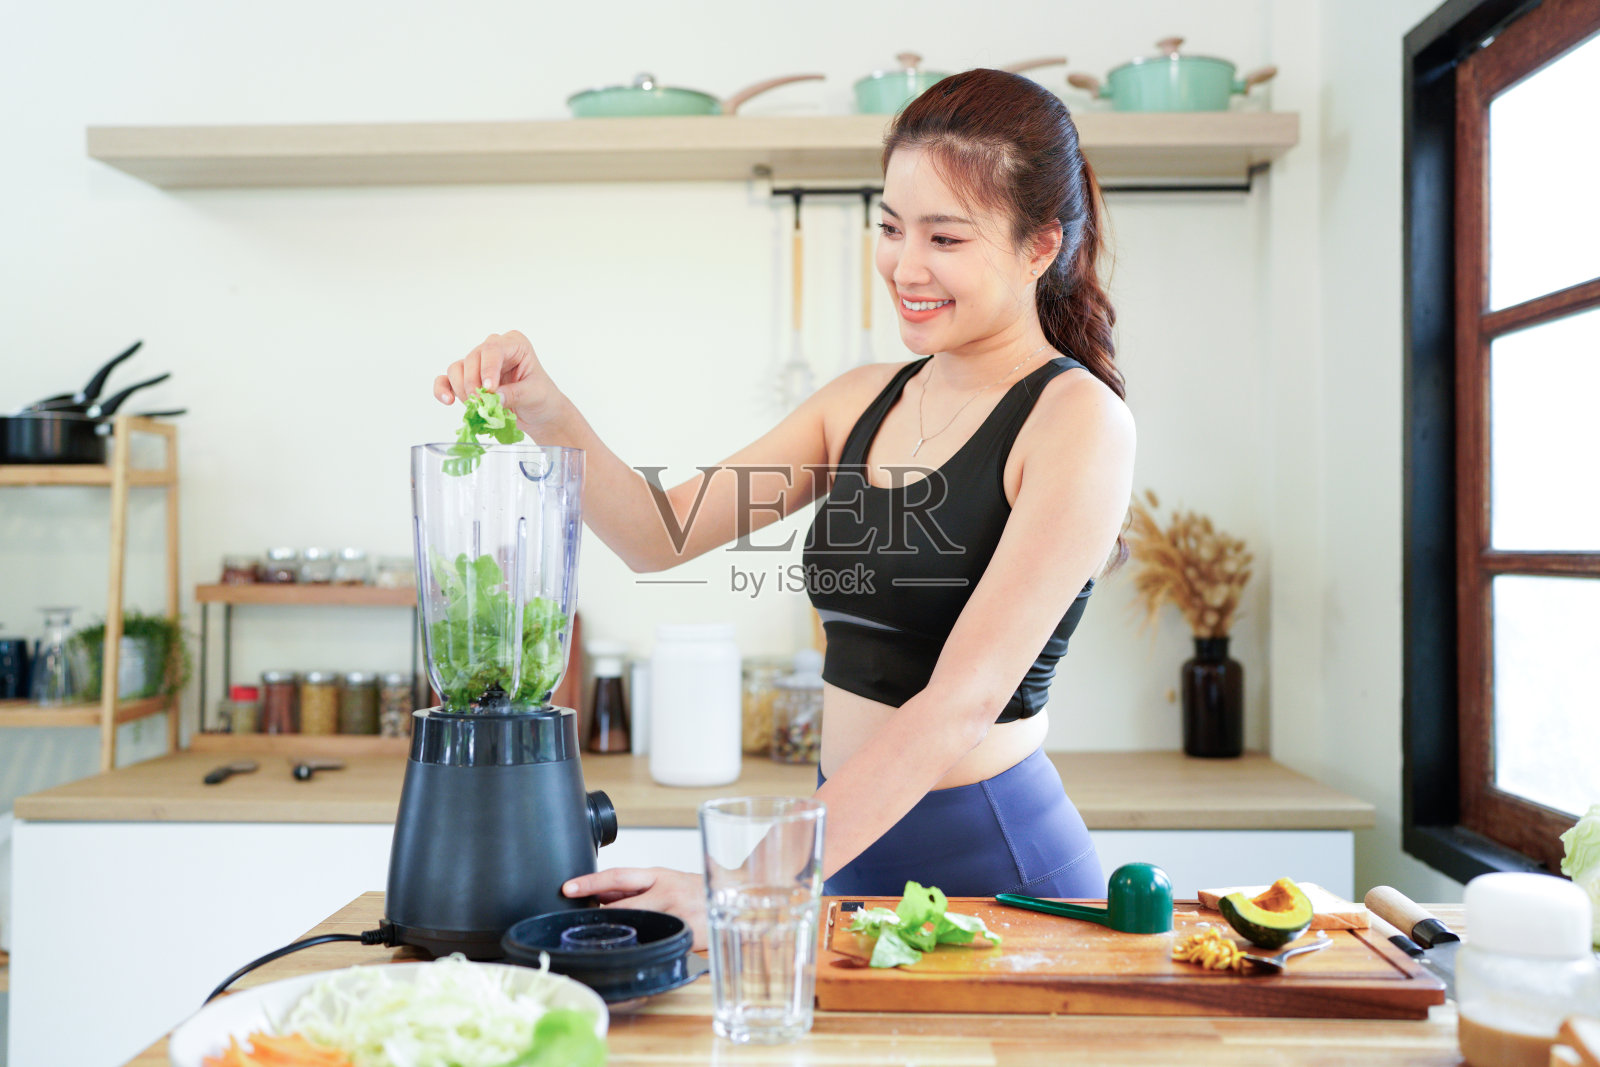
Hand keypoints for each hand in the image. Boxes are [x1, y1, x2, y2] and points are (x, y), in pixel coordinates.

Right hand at [434, 330, 564, 432]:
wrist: (540, 413)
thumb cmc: (542, 398)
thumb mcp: (535, 394)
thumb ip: (514, 394)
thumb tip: (493, 397)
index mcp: (514, 344)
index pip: (493, 348)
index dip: (487, 368)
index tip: (489, 389)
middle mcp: (494, 350)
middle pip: (472, 358)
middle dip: (473, 383)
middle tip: (481, 403)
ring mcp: (478, 364)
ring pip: (457, 368)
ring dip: (461, 389)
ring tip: (475, 406)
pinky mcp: (467, 380)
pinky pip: (447, 380)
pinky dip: (443, 389)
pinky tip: (447, 400)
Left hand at [563, 867, 707, 949]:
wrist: (735, 899)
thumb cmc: (698, 890)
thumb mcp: (668, 879)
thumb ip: (638, 885)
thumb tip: (601, 891)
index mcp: (660, 875)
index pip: (618, 876)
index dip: (590, 882)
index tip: (568, 888)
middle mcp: (666, 893)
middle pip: (621, 906)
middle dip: (598, 914)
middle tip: (578, 920)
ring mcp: (675, 916)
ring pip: (634, 926)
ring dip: (617, 931)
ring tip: (603, 936)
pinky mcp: (684, 936)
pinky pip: (653, 943)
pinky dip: (638, 945)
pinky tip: (632, 949)